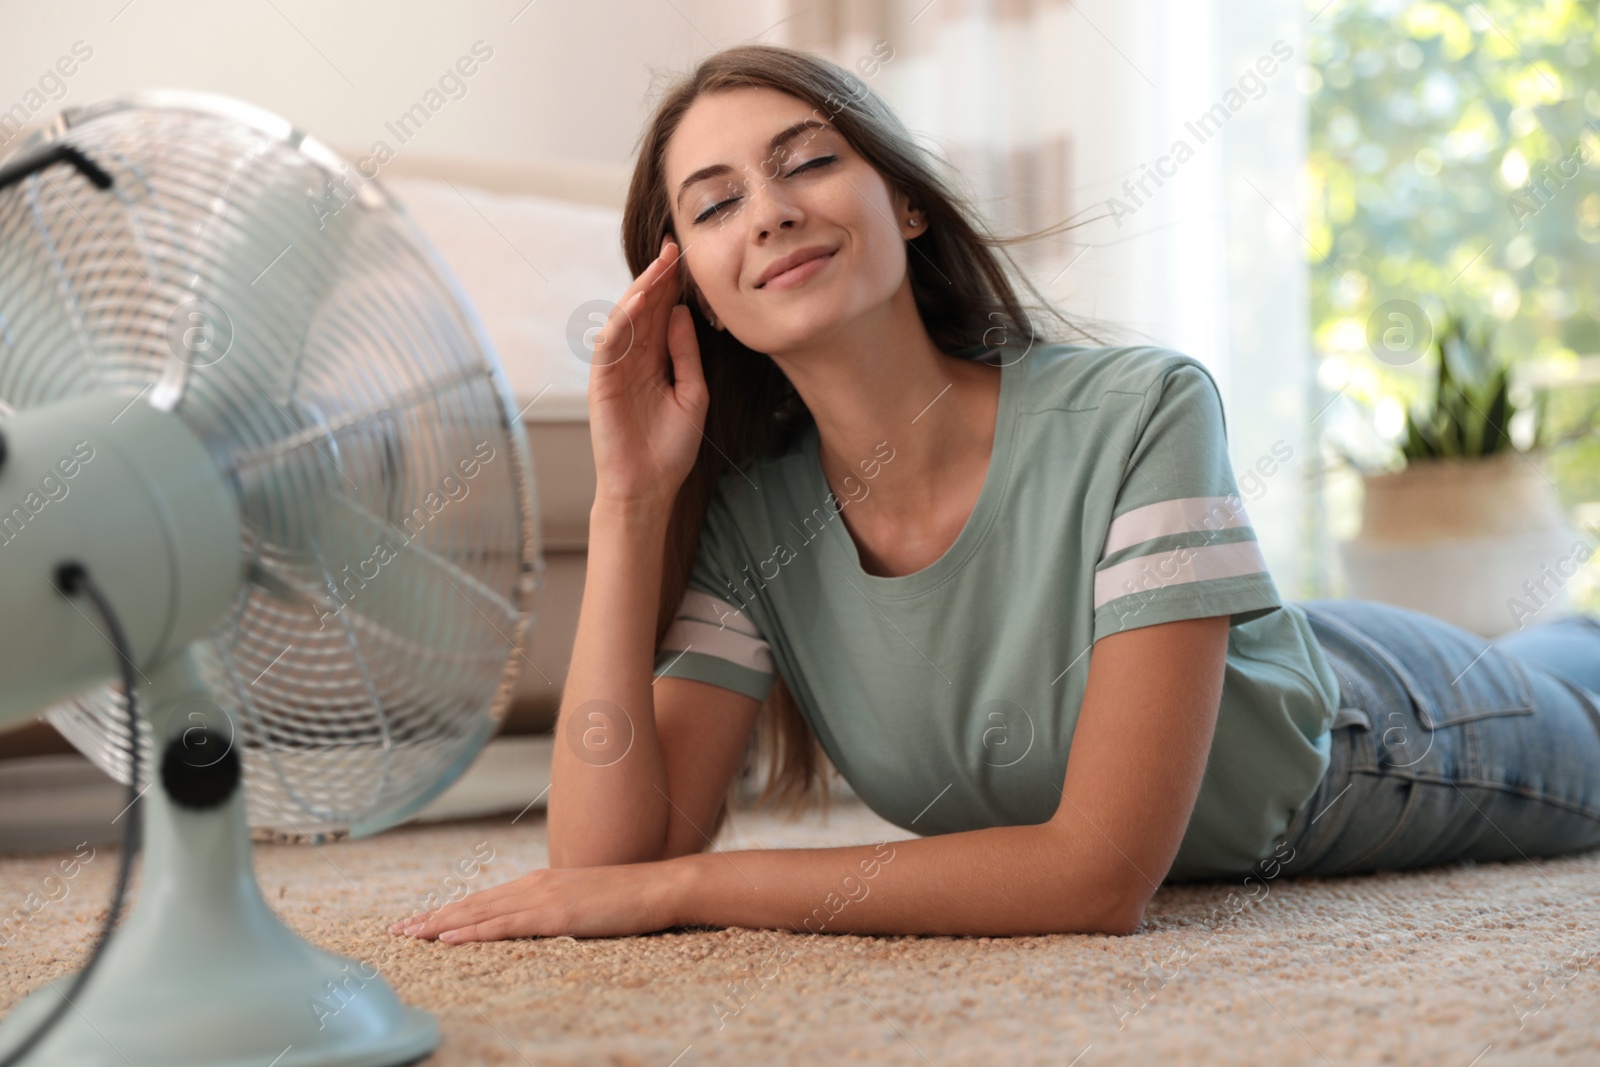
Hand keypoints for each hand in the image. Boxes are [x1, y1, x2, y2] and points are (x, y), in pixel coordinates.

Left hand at [388, 860, 682, 942]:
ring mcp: (542, 898)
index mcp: (540, 883)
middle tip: (398, 929)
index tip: (422, 919)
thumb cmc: (628, 899)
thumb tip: (540, 924)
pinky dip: (472, 931)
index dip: (450, 909)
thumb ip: (557, 910)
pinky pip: (504, 925)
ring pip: (479, 912)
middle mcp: (533, 885)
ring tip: (410, 934)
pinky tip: (449, 938)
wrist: (659, 886)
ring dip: (441, 923)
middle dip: (433, 916)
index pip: (485, 898)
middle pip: (473, 903)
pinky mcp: (554, 916)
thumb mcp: (584, 903)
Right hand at [587, 236, 709, 510]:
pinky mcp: (602, 382)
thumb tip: (681, 312)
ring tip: (659, 267)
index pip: (661, 315)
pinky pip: (610, 345)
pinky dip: (622, 322)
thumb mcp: (693, 394)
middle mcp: (634, 359)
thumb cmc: (670, 448)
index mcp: (655, 360)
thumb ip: (686, 354)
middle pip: (644, 310)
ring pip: (625, 321)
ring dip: (640, 292)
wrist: (649, 487)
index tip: (687, 258)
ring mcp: (616, 369)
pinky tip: (639, 303)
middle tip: (674, 248)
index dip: (671, 287)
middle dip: (657, 279)